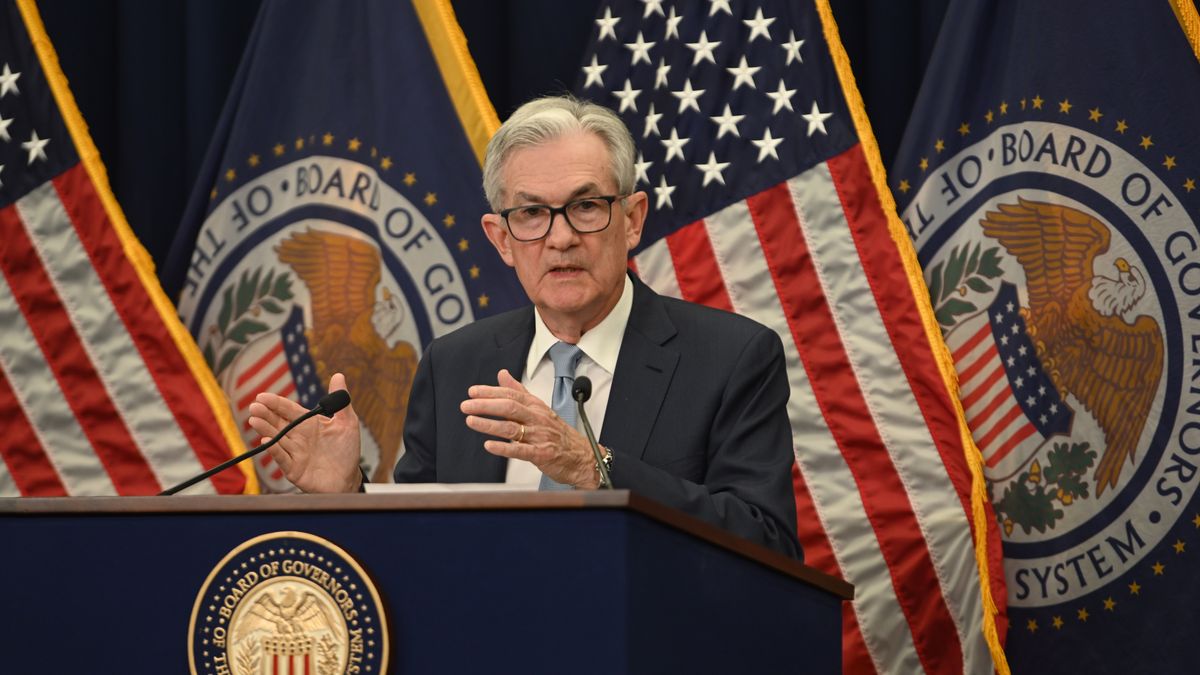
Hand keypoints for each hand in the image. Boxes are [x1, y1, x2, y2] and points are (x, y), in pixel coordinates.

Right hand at [247, 373, 362, 492]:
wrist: (349, 478)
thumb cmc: (346, 451)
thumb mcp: (347, 423)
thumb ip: (341, 402)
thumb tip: (339, 376)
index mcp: (309, 424)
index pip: (289, 410)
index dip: (276, 403)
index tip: (262, 396)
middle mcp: (298, 437)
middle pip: (278, 423)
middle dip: (266, 414)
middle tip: (254, 406)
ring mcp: (295, 453)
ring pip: (277, 439)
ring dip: (265, 429)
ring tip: (254, 420)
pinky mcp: (294, 469)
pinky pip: (283, 458)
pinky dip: (275, 450)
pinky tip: (267, 440)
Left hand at [460, 369, 599, 488]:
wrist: (582, 457)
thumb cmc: (559, 433)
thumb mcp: (540, 408)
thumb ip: (519, 391)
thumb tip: (502, 374)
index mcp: (536, 407)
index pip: (511, 394)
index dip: (491, 392)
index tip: (473, 391)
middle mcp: (538, 419)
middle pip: (510, 408)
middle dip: (486, 405)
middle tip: (466, 405)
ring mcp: (540, 437)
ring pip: (512, 428)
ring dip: (489, 424)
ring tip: (471, 421)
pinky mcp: (541, 455)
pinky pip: (520, 450)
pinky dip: (504, 448)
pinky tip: (489, 445)